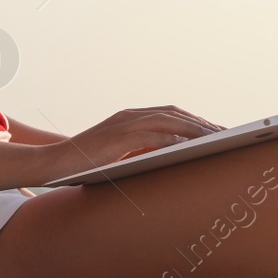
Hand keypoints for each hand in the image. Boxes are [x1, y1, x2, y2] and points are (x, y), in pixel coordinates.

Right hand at [42, 106, 223, 181]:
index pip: (170, 113)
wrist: (53, 163)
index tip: (215, 129)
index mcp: (130, 117)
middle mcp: (128, 116)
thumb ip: (139, 150)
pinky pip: (150, 135)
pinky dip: (171, 138)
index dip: (194, 119)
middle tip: (224, 133)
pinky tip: (188, 145)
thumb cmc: (86, 163)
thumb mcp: (118, 153)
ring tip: (214, 138)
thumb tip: (168, 158)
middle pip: (173, 113)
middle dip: (200, 122)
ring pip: (166, 120)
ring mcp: (122, 124)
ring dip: (192, 128)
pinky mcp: (117, 138)